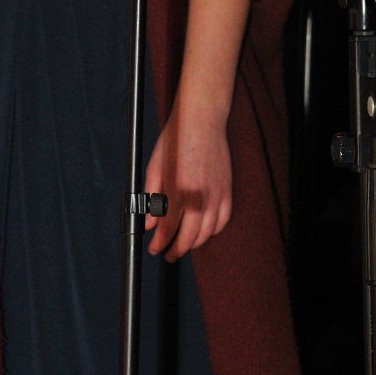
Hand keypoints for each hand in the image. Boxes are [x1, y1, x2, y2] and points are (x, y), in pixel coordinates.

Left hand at [143, 97, 231, 259]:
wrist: (201, 121)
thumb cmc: (175, 140)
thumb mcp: (155, 166)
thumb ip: (151, 197)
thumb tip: (149, 223)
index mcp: (177, 192)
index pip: (168, 230)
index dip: (160, 244)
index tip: (155, 249)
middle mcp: (198, 198)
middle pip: (189, 237)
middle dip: (177, 250)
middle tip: (168, 254)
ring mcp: (215, 195)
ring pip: (207, 232)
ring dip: (195, 243)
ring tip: (184, 244)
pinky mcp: (226, 190)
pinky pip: (223, 219)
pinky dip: (214, 229)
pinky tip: (205, 230)